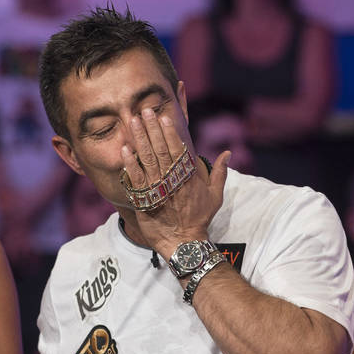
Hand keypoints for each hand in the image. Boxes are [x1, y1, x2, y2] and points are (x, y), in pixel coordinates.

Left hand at [122, 108, 228, 255]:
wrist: (184, 242)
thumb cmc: (199, 219)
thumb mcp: (215, 195)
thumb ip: (220, 173)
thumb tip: (227, 153)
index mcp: (188, 176)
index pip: (178, 149)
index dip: (170, 132)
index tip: (164, 117)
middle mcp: (173, 180)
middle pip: (161, 149)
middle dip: (152, 129)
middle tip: (144, 111)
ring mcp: (158, 189)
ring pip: (147, 160)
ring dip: (140, 139)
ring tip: (132, 122)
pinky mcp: (145, 200)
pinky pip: (136, 179)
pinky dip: (130, 164)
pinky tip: (125, 149)